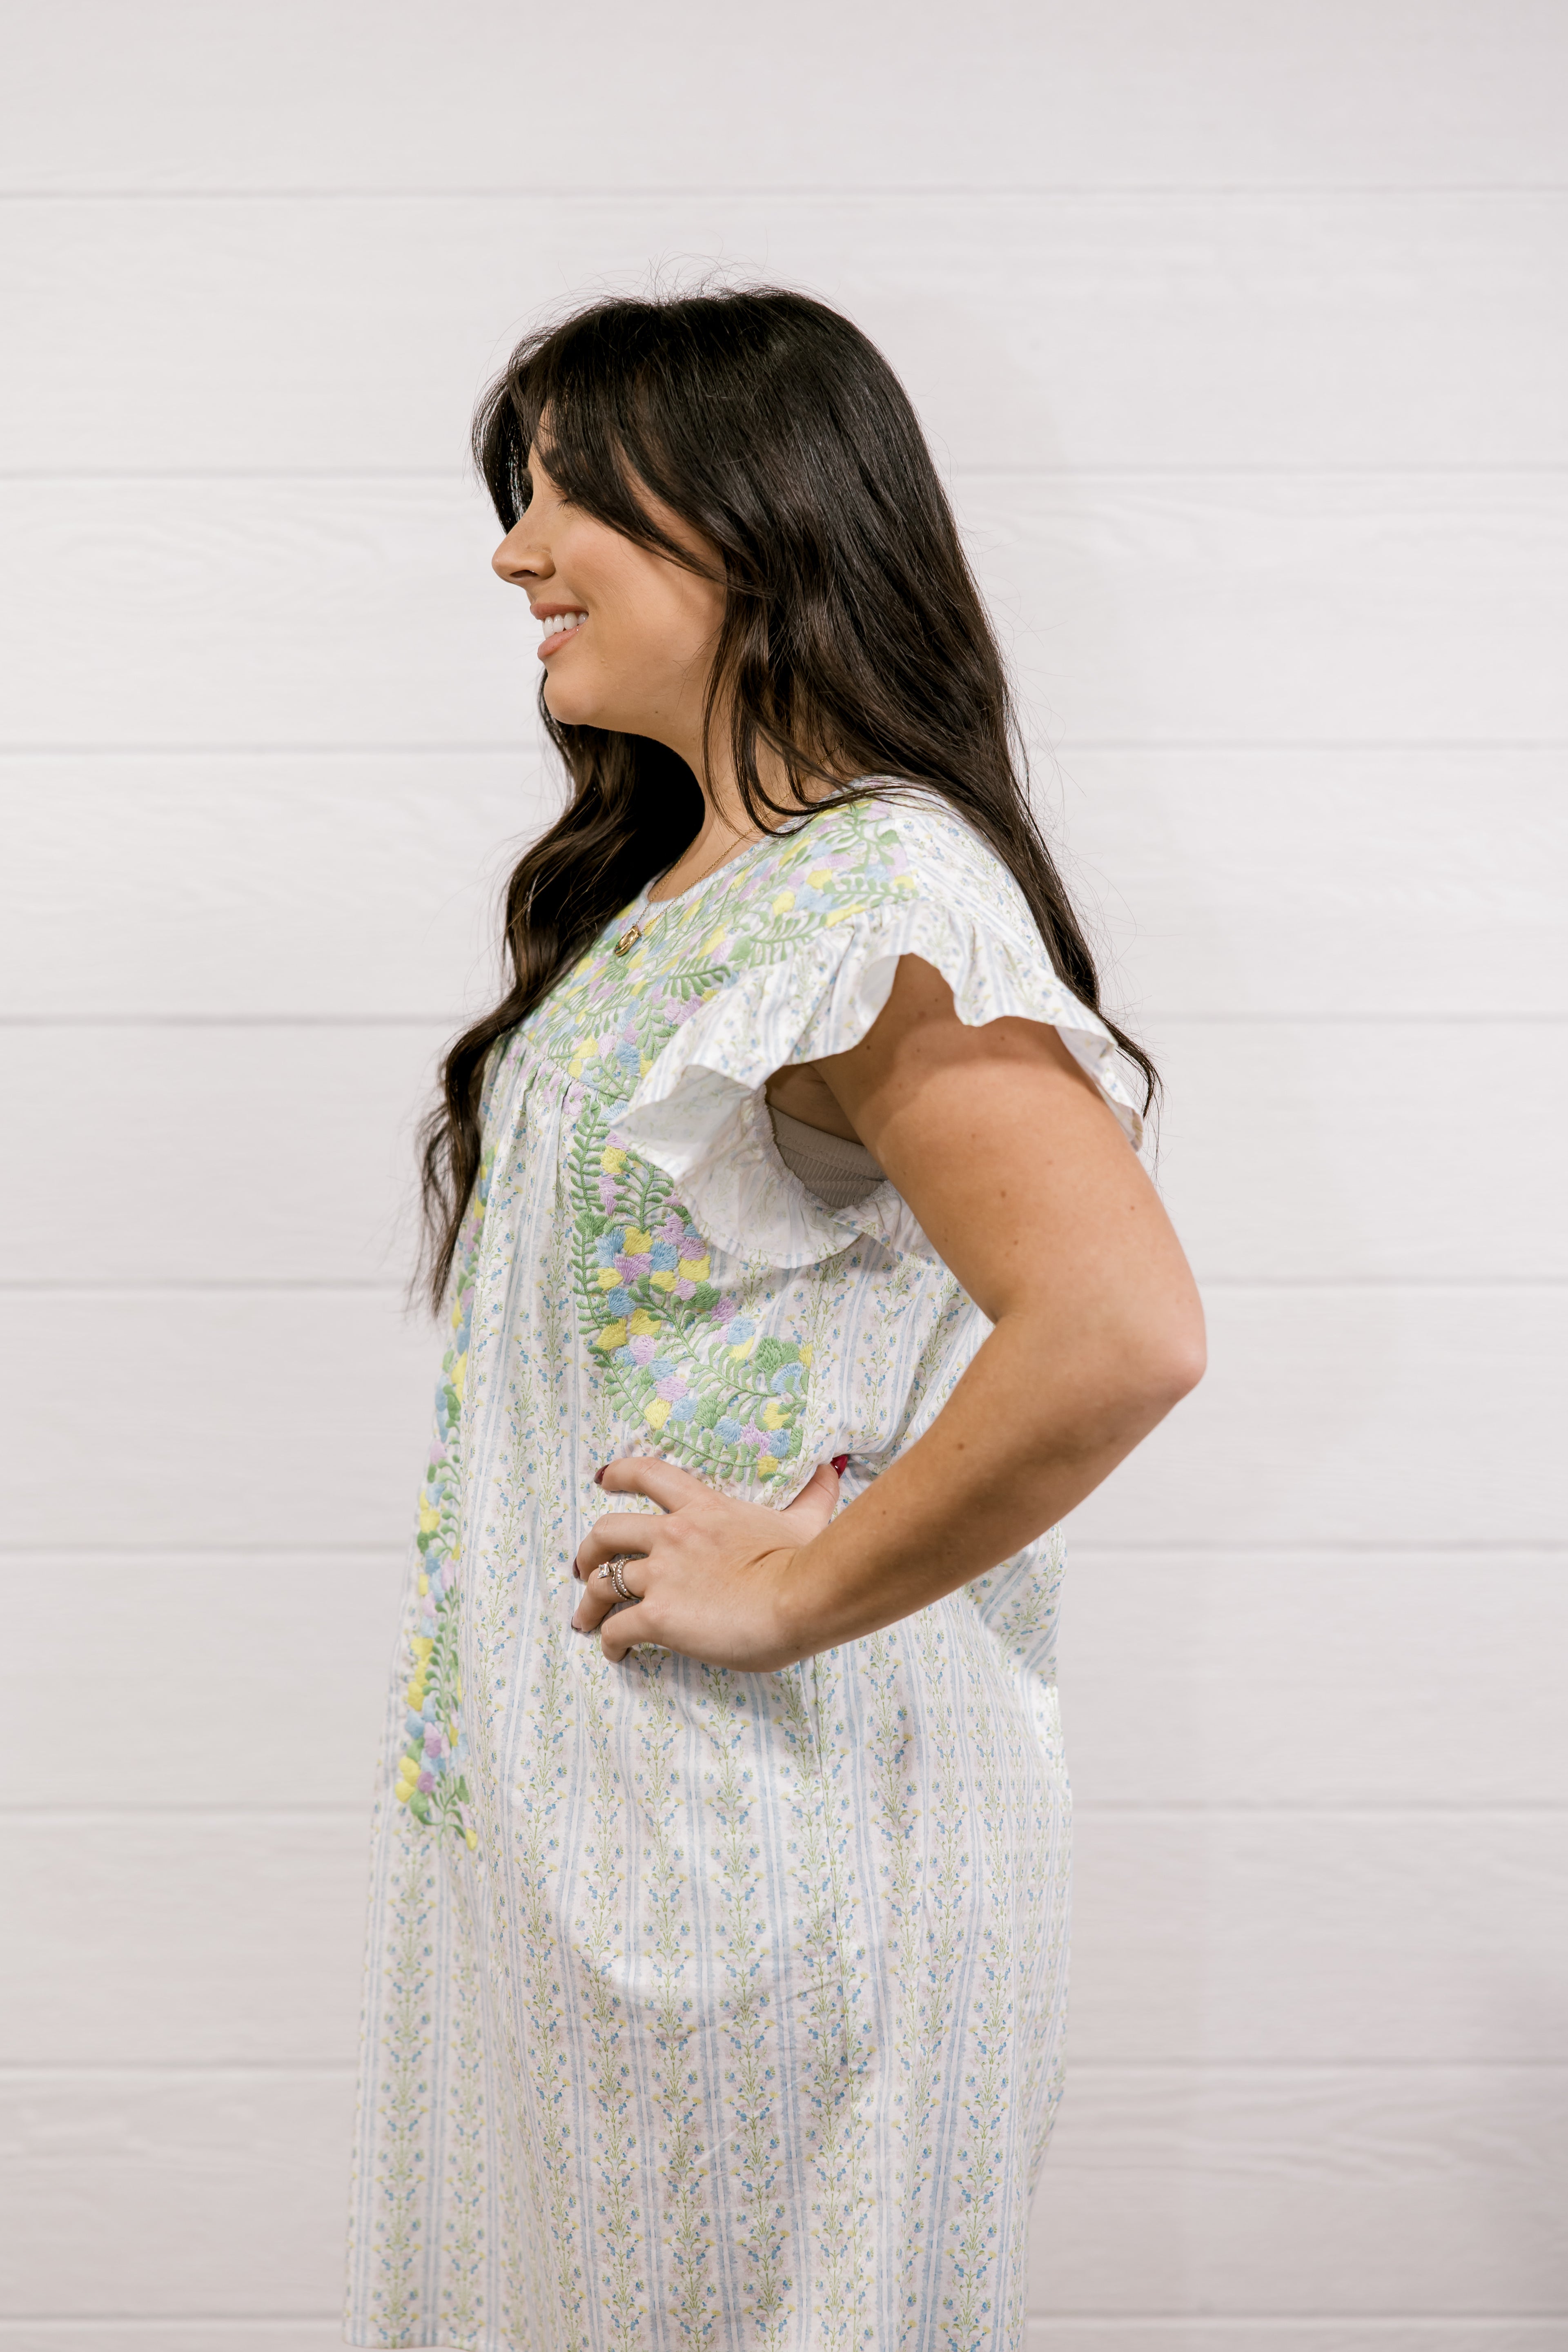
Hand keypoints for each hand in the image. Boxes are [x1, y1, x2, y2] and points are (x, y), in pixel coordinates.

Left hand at [571, 1455, 842, 1668]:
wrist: (803, 1597)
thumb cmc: (806, 1562)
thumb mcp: (806, 1519)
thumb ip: (813, 1494)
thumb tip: (830, 1468)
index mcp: (704, 1508)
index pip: (648, 1474)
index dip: (619, 1473)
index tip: (602, 1480)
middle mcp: (674, 1535)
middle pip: (608, 1531)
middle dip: (589, 1550)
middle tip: (583, 1567)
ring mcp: (663, 1575)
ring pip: (603, 1582)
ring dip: (589, 1602)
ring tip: (585, 1620)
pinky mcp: (660, 1616)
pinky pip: (618, 1628)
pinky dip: (609, 1641)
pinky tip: (614, 1651)